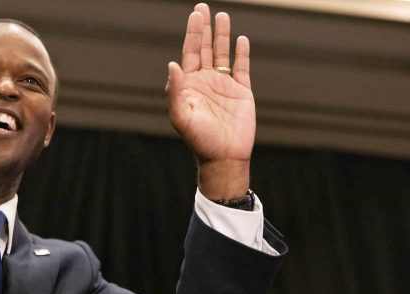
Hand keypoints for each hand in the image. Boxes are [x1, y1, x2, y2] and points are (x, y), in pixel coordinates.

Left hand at [166, 3, 254, 198]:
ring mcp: (224, 85)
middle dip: (204, 28)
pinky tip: (241, 40)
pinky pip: (242, 68)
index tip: (195, 15)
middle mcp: (206, 82)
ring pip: (223, 54)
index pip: (190, 53)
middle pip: (204, 49)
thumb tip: (172, 64)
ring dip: (222, 36)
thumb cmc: (199, 140)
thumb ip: (175, 90)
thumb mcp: (181, 116)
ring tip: (222, 16)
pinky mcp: (242, 92)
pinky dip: (241, 54)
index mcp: (190, 85)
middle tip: (203, 8)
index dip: (192, 34)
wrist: (224, 157)